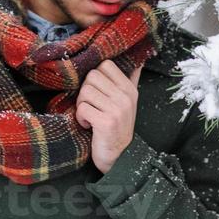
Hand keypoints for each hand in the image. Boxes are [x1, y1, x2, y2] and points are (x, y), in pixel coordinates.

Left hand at [75, 59, 141, 173]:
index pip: (105, 65)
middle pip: (92, 76)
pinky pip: (82, 108)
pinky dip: (80, 117)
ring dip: (81, 105)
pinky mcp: (106, 122)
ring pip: (85, 91)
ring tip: (90, 116)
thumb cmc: (118, 127)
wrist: (120, 157)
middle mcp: (125, 97)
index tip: (98, 92)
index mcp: (129, 89)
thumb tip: (138, 61)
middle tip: (91, 105)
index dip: (95, 76)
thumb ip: (131, 80)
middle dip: (85, 91)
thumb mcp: (128, 102)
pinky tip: (89, 125)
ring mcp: (117, 109)